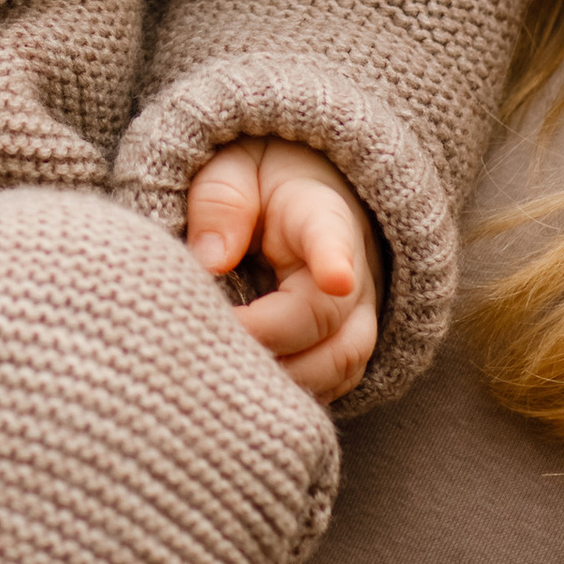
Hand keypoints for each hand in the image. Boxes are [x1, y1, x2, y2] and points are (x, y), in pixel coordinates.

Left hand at [187, 139, 380, 406]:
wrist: (301, 194)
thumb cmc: (257, 183)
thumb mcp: (230, 169)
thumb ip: (220, 203)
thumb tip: (209, 262)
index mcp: (320, 215)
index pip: (332, 238)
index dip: (335, 261)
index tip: (337, 279)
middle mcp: (353, 272)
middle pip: (328, 323)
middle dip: (267, 342)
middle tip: (206, 343)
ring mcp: (357, 315)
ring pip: (337, 366)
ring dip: (280, 379)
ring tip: (220, 375)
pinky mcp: (346, 346)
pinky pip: (331, 384)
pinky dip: (289, 394)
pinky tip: (242, 391)